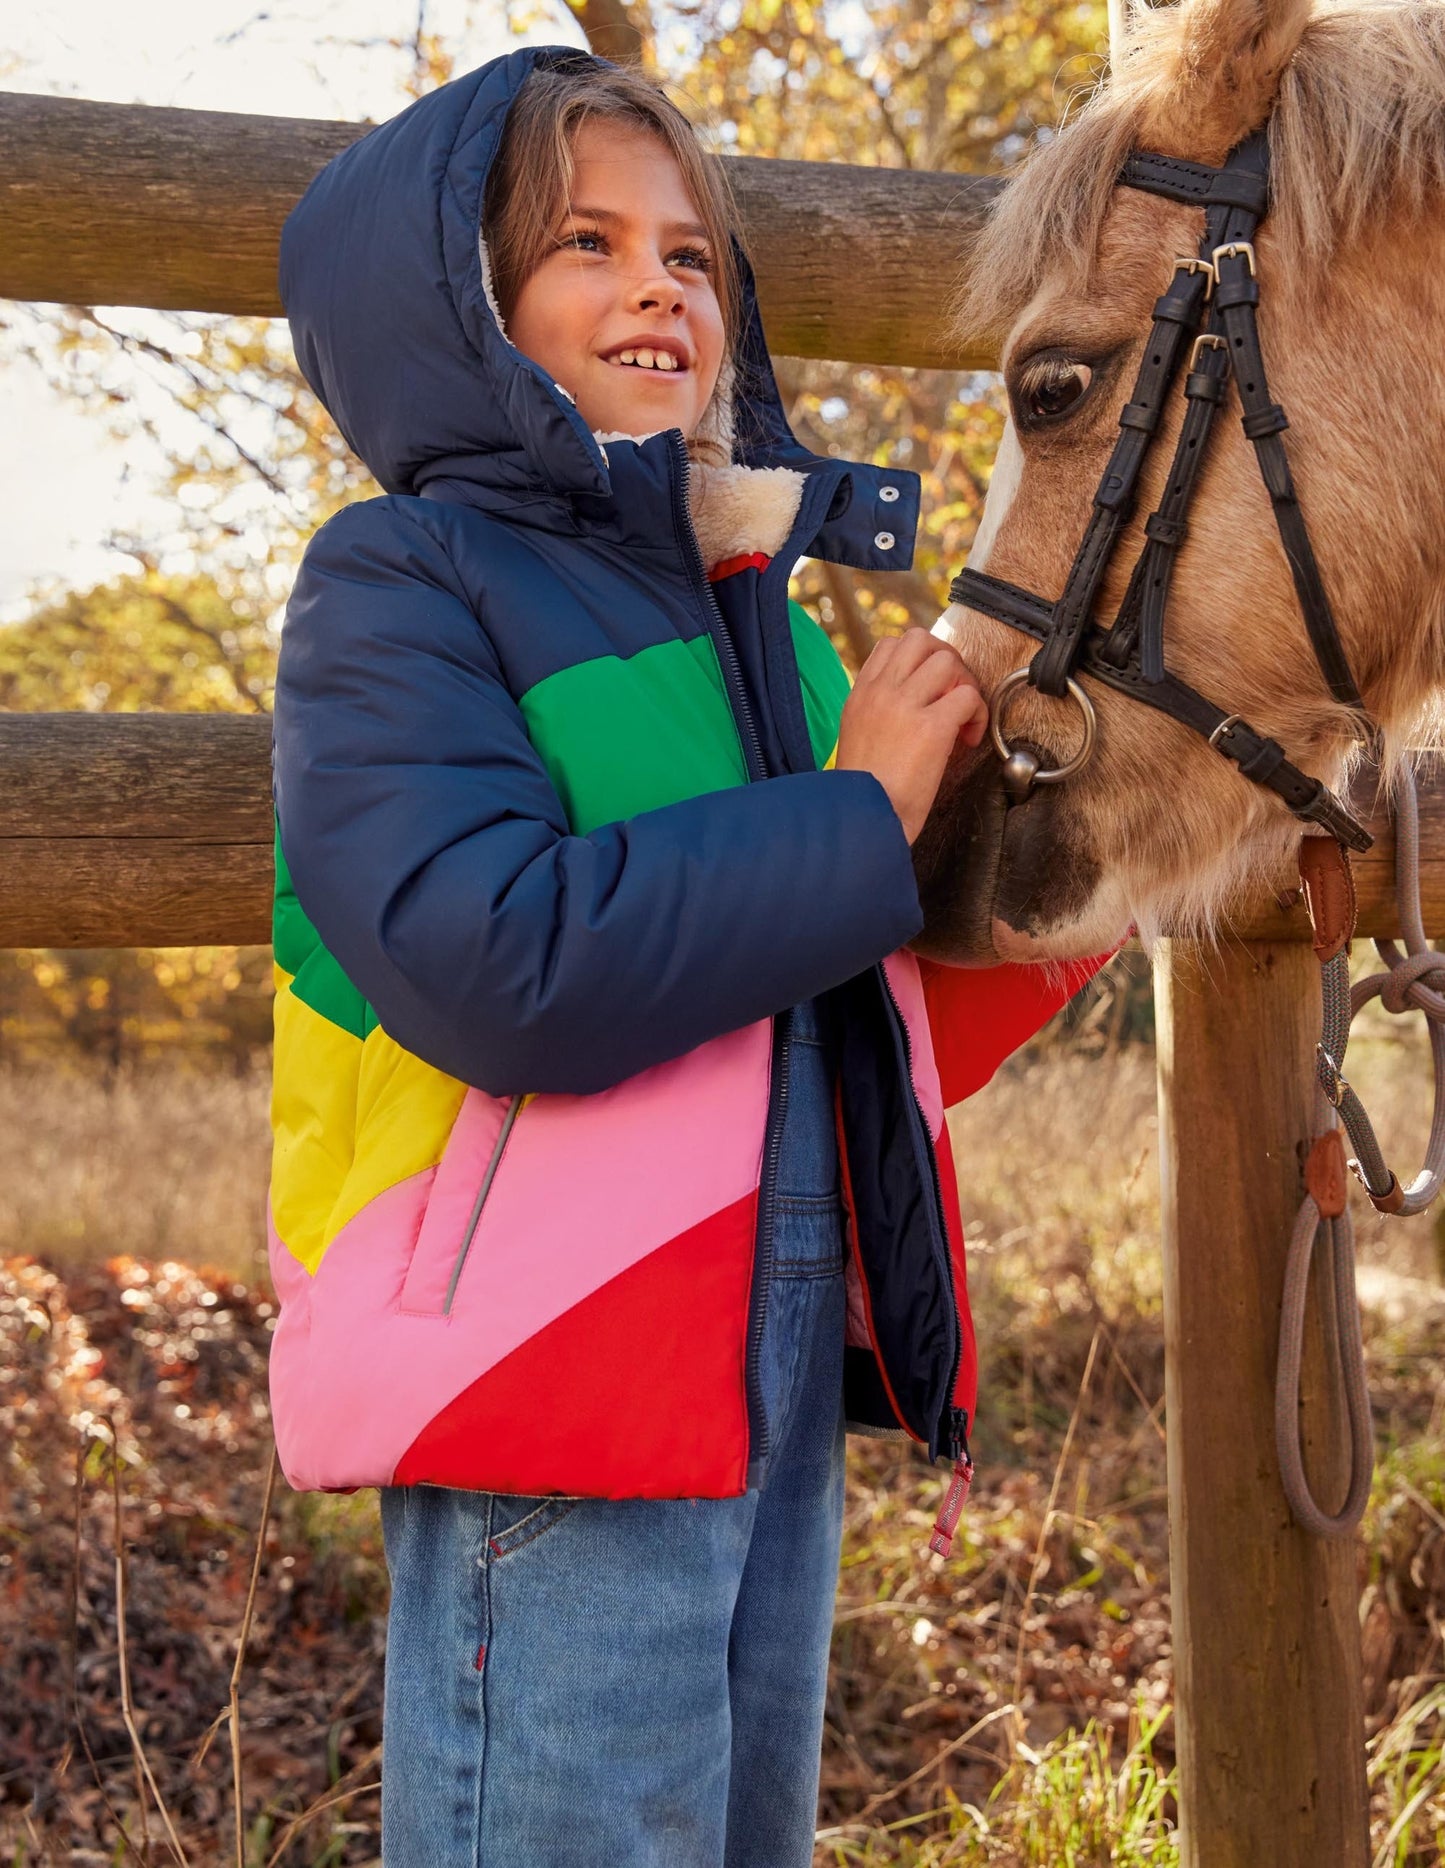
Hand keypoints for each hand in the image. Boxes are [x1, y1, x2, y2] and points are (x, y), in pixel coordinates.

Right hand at [835, 629, 987, 843]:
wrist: (864, 819)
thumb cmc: (864, 792)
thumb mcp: (857, 737)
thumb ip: (878, 711)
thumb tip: (912, 702)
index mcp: (861, 694)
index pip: (892, 645)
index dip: (920, 659)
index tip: (931, 688)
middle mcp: (881, 692)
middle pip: (921, 640)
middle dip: (946, 661)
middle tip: (952, 694)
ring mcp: (905, 705)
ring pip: (948, 660)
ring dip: (964, 684)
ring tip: (961, 717)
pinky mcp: (931, 727)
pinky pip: (968, 696)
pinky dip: (977, 714)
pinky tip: (968, 739)